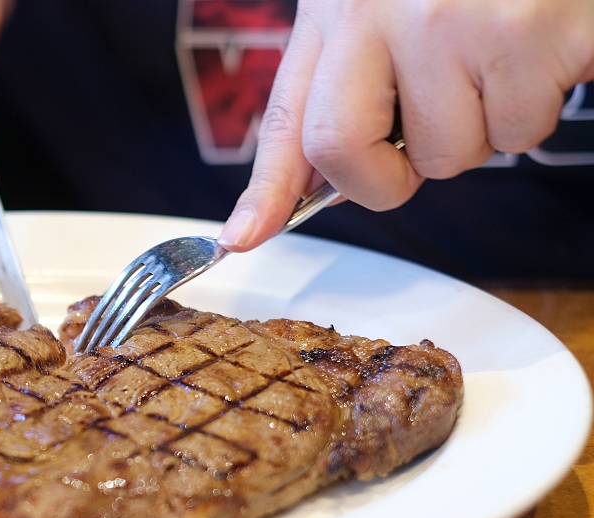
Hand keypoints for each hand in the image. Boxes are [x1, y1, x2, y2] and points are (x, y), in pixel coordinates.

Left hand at [218, 0, 593, 251]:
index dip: (265, 190)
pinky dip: (533, 108)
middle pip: (341, 152)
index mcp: (336, 8)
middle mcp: (374, 10)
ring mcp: (445, 22)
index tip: (243, 236)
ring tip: (494, 58)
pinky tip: (532, 52)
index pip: (287, 117)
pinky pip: (516, 132)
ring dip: (478, 129)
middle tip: (422, 141)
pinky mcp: (519, 33)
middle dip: (385, 178)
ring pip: (446, 157)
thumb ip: (345, 88)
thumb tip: (307, 190)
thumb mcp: (380, 10)